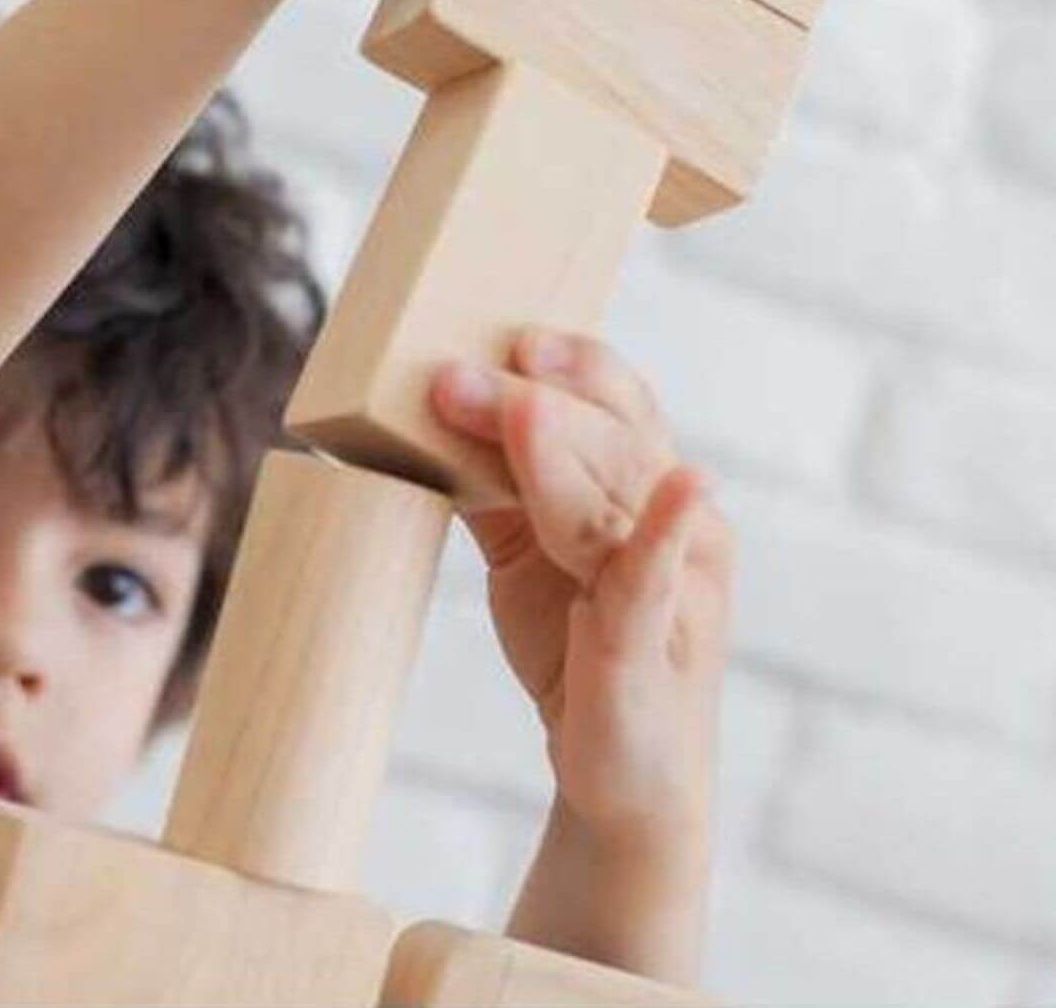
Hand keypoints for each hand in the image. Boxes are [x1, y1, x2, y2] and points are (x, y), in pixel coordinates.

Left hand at [430, 327, 732, 847]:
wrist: (618, 774)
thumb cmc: (577, 643)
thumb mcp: (524, 550)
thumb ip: (493, 486)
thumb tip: (426, 414)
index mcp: (648, 488)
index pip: (618, 403)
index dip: (573, 364)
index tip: (509, 335)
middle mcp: (679, 522)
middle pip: (610, 436)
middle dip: (533, 403)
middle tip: (456, 376)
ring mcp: (677, 580)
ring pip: (620, 492)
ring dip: (563, 449)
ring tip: (519, 408)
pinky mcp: (655, 642)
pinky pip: (656, 577)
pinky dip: (664, 529)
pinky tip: (684, 488)